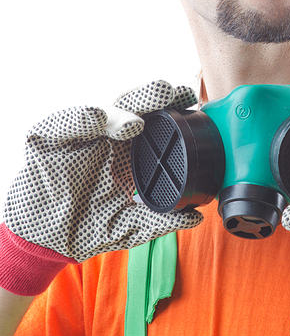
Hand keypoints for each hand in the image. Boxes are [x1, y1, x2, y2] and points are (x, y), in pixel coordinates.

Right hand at [0, 81, 201, 294]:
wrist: (46, 243)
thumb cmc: (86, 227)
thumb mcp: (128, 226)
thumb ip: (160, 220)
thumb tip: (196, 216)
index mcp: (128, 151)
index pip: (153, 123)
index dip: (172, 109)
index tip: (193, 101)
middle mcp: (106, 137)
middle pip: (131, 108)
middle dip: (152, 98)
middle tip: (171, 92)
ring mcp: (79, 136)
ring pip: (101, 110)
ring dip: (120, 107)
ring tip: (138, 119)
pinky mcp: (46, 139)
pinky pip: (64, 124)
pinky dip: (81, 120)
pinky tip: (96, 119)